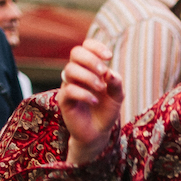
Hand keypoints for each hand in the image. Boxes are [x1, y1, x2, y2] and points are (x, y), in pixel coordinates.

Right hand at [57, 39, 122, 160]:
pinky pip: (69, 90)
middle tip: (103, 72)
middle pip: (75, 53)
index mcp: (89, 68)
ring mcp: (68, 85)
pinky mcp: (64, 100)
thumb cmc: (106, 111)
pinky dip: (84, 94)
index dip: (96, 47)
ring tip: (101, 89)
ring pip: (70, 69)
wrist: (98, 132)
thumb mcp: (117, 96)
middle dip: (90, 59)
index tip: (109, 56)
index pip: (86, 47)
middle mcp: (77, 74)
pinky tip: (94, 101)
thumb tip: (109, 73)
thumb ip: (116, 83)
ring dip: (88, 77)